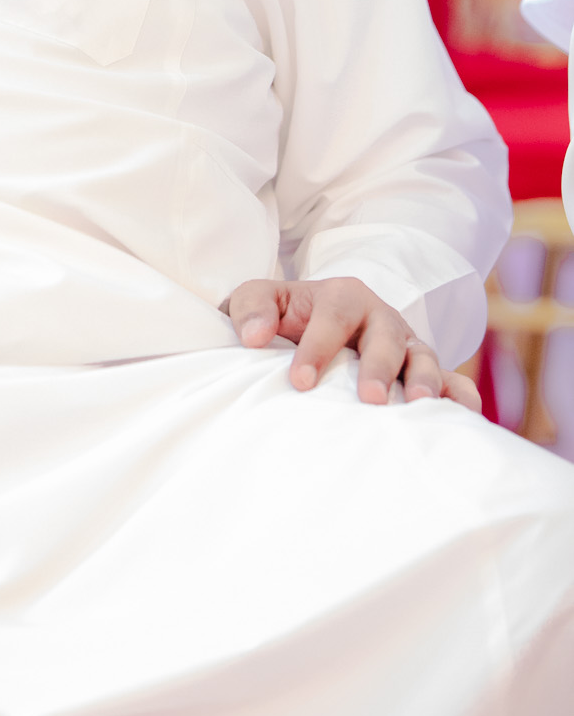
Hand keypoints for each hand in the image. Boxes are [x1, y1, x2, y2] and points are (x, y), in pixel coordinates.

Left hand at [222, 276, 481, 411]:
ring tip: (419, 407)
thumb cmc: (283, 315)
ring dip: (425, 381)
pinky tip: (464, 418)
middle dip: (379, 366)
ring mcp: (407, 346)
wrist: (310, 323)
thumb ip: (250, 309)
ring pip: (423, 357)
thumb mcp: (260, 298)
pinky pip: (454, 382)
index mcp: (342, 296)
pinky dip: (462, 397)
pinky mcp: (425, 373)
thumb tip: (253, 336)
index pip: (333, 316)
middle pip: (386, 336)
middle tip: (369, 398)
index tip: (300, 382)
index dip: (318, 347)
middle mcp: (381, 318)